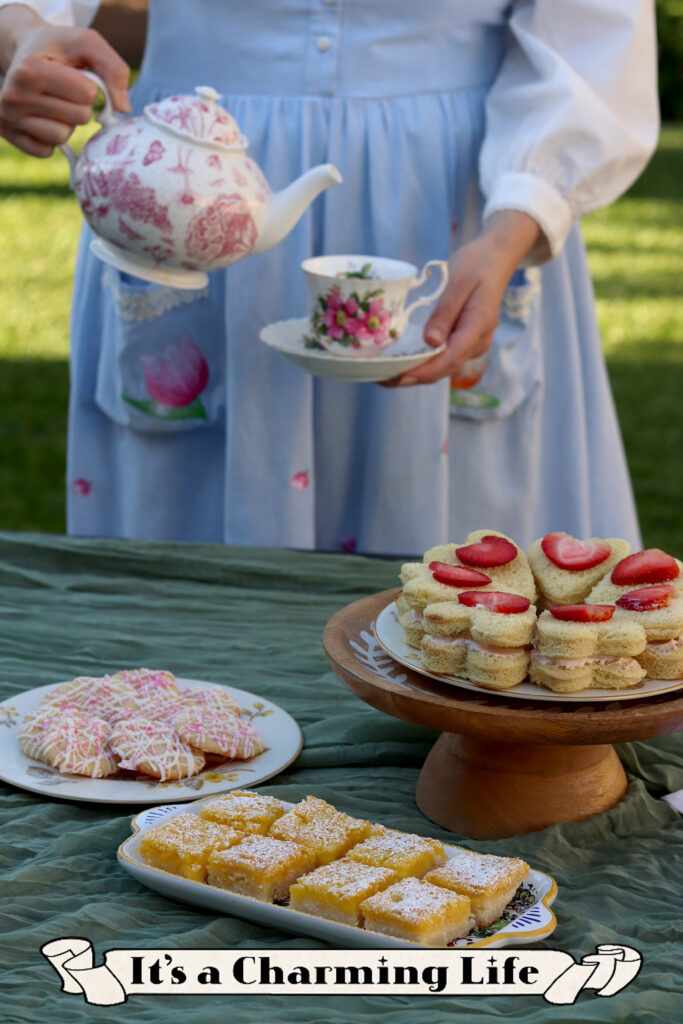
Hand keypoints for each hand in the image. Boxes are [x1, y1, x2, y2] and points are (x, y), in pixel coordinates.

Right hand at [0, 5, 129, 156]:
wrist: (22, 53)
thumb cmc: (58, 49)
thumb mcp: (86, 43)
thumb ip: (113, 68)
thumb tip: (123, 108)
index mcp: (30, 69)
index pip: (87, 94)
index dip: (90, 86)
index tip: (77, 75)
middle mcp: (13, 95)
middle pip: (79, 117)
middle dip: (81, 104)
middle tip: (65, 89)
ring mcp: (9, 118)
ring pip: (62, 137)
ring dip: (67, 122)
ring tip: (54, 101)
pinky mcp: (11, 137)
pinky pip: (48, 150)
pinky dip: (51, 137)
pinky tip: (42, 116)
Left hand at [386, 211, 540, 386]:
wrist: (495, 258)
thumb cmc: (476, 265)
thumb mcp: (457, 282)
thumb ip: (444, 314)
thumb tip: (430, 342)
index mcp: (479, 325)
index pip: (452, 357)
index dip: (425, 371)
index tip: (400, 376)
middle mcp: (478, 342)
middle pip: (445, 368)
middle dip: (414, 377)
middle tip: (381, 379)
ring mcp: (473, 344)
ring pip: (443, 367)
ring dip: (416, 373)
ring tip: (386, 375)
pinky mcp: (465, 342)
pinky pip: (443, 358)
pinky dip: (423, 364)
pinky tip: (402, 364)